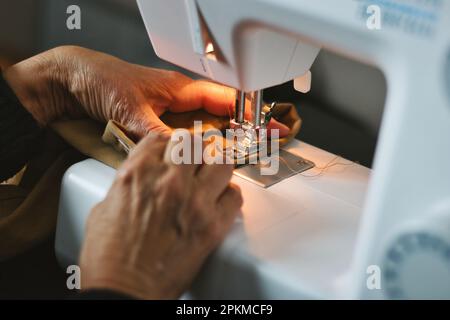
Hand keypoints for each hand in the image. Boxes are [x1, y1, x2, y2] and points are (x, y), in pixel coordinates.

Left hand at [3, 46, 288, 137]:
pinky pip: (191, 134)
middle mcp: (180, 99)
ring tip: (252, 149)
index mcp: (179, 88)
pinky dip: (207, 143)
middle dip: (248, 124)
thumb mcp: (130, 109)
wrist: (73, 80)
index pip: (224, 98)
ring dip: (230, 135)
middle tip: (272, 138)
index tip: (268, 123)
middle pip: (223, 113)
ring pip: (209, 124)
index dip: (249, 111)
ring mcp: (172, 111)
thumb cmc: (100, 80)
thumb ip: (156, 132)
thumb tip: (179, 152)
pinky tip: (214, 154)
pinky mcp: (161, 122)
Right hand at [79, 133, 242, 298]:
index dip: (167, 144)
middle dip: (192, 150)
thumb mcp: (103, 209)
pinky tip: (219, 202)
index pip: (160, 137)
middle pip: (193, 143)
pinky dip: (229, 195)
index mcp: (138, 173)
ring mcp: (195, 201)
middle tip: (193, 161)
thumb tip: (140, 179)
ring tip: (210, 177)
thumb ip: (125, 185)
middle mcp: (169, 181)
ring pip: (221, 162)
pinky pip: (235, 196)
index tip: (171, 151)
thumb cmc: (108, 257)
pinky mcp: (212, 226)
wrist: (124, 291)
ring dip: (215, 167)